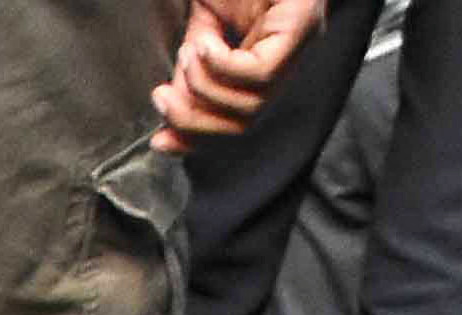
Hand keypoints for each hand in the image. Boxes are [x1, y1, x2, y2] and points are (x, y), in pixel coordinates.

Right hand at [150, 0, 321, 143]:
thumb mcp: (205, 24)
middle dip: (195, 119)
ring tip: (187, 55)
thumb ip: (192, 65)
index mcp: (268, 59)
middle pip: (245, 122)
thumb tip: (172, 102)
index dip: (198, 138)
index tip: (160, 142)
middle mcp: (289, 59)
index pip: (239, 120)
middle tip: (163, 97)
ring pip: (251, 104)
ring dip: (205, 87)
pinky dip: (222, 66)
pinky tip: (204, 44)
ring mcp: (299, 44)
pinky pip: (259, 74)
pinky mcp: (301, 28)